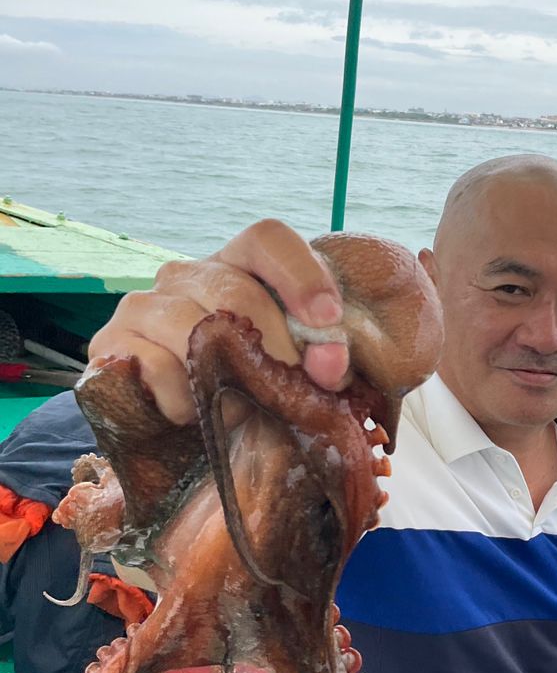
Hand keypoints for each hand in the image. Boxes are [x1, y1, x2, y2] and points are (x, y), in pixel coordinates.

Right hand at [88, 219, 348, 423]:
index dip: (301, 275)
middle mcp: (186, 274)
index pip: (267, 239)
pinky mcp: (111, 344)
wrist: (180, 432)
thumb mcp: (294, 367)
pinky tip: (194, 415)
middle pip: (238, 291)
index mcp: (238, 264)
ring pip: (194, 328)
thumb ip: (322, 357)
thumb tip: (329, 365)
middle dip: (278, 348)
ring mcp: (144, 305)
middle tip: (299, 393)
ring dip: (230, 380)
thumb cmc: (248, 388)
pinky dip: (184, 401)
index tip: (328, 319)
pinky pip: (154, 366)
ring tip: (245, 412)